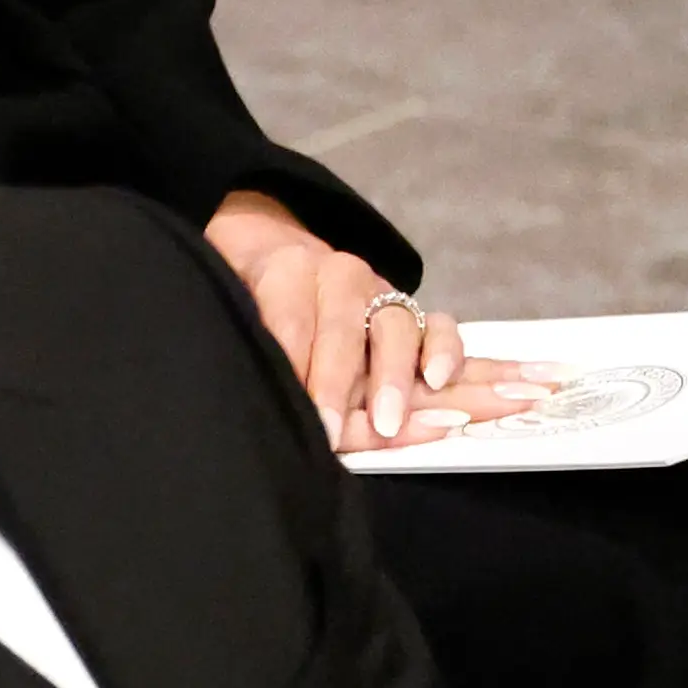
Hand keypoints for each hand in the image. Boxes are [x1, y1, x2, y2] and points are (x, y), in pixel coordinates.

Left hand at [200, 192, 555, 449]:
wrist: (279, 255)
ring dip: (392, 380)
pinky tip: (439, 380)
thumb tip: (282, 415)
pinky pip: (439, 326)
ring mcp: (380, 291)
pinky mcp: (412, 310)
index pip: (289, 326)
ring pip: (394, 330)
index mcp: (285, 270)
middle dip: (336, 387)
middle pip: (340, 333)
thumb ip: (265, 356)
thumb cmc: (256, 300)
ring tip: (387, 423)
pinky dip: (444, 352)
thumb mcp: (244, 313)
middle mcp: (338, 274)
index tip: (299, 420)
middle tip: (331, 433)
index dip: (292, 373)